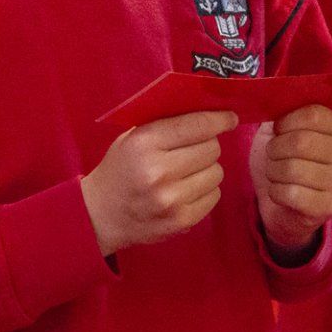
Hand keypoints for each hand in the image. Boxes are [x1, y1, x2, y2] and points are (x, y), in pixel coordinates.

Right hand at [81, 110, 237, 254]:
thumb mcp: (132, 137)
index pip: (196, 125)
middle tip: (194, 149)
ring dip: (207, 169)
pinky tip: (187, 190)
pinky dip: (205, 190)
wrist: (101, 215)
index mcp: (145, 143)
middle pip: (211, 148)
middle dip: (207, 145)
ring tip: (187, 172)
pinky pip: (214, 196)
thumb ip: (165, 123)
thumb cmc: (120, 169)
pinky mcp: (181, 220)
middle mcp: (159, 171)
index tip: (230, 118)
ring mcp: (171, 199)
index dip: (219, 119)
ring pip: (216, 172)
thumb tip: (207, 111)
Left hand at [251, 105, 331, 255]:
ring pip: (293, 168)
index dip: (286, 121)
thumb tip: (274, 97)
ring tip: (276, 173)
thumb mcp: (282, 130)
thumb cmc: (283, 160)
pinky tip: (279, 192)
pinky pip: (292, 194)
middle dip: (275, 148)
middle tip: (272, 155)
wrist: (282, 205)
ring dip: (274, 171)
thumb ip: (283, 111)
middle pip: (301, 141)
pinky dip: (276, 191)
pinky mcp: (327, 207)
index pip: (314, 114)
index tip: (277, 130)